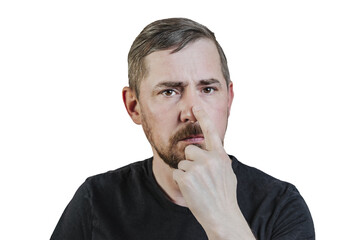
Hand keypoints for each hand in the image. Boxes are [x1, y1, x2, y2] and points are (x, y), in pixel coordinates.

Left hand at [173, 107, 254, 238]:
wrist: (222, 216)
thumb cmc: (225, 195)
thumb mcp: (227, 173)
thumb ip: (218, 159)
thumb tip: (213, 151)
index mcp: (220, 156)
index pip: (211, 132)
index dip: (203, 117)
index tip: (196, 106)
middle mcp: (210, 159)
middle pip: (190, 150)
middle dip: (192, 161)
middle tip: (201, 177)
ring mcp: (197, 168)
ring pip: (183, 163)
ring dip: (187, 173)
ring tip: (199, 186)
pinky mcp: (186, 178)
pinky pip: (177, 174)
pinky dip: (182, 182)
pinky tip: (193, 191)